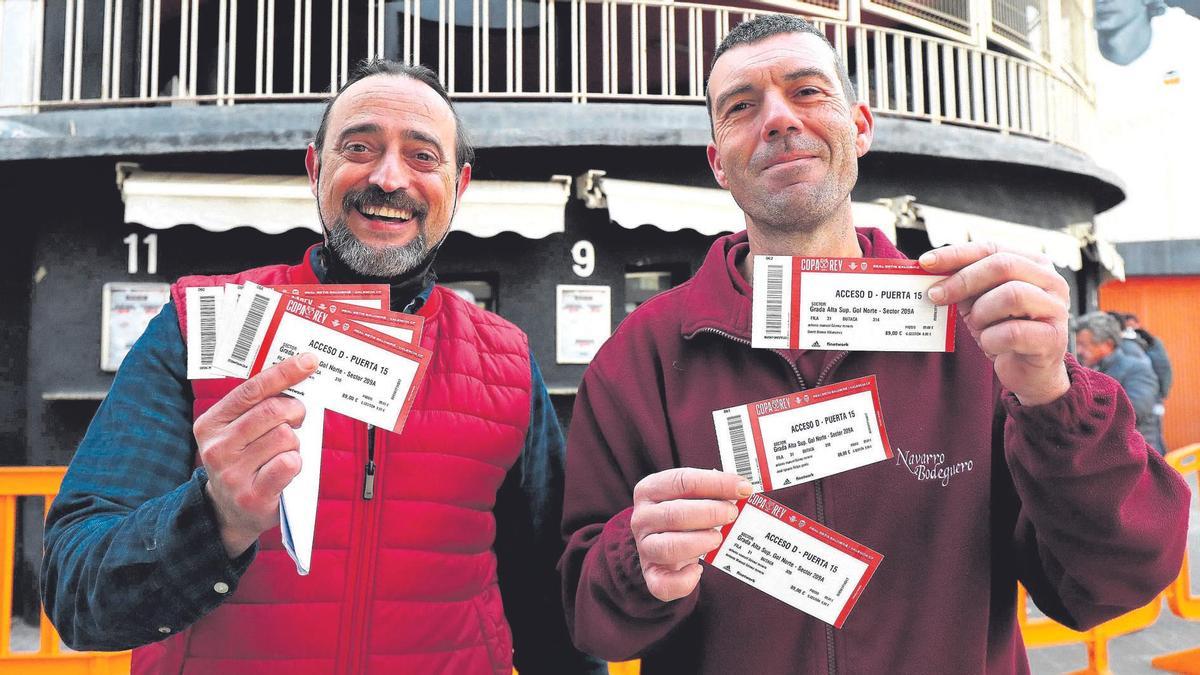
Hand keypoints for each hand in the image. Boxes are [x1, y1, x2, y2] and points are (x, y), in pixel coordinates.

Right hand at [194, 354, 318, 556]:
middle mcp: (217, 447)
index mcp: (211, 423)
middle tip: (298, 418)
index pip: (251, 390)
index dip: (284, 373)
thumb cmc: (243, 461)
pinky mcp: (252, 496)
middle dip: (295, 410)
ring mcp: (232, 474)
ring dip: (294, 442)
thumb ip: (258, 405)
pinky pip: (289, 463)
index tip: (309, 361)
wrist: (228, 511)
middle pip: (273, 411)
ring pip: (285, 437)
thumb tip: (298, 373)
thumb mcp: (238, 431)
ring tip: (283, 452)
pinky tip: (286, 469)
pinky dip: (296, 462)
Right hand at [630, 468, 751, 601]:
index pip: (682, 481)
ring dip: (699, 542)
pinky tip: (699, 569)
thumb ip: (713, 490)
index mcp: (649, 490)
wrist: (663, 541)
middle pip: (674, 514)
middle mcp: (641, 517)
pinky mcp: (651, 574)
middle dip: (710, 513)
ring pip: (669, 548)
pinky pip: (663, 584)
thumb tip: (743, 490)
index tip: (743, 488)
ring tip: (719, 538)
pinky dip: (684, 581)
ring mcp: (644, 547)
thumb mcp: (693, 495)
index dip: (715, 484)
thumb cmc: (685, 513)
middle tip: (732, 514)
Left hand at [920, 243, 1070, 405]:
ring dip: (982, 313)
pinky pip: (1012, 332)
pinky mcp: (1052, 338)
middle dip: (963, 280)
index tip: (925, 263)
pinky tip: (990, 344)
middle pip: (1003, 265)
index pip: (992, 248)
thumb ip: (963, 283)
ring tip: (978, 326)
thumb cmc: (1003, 331)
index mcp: (1034, 264)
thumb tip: (928, 269)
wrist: (1029, 372)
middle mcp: (1051, 281)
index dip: (957, 254)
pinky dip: (991, 339)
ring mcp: (1056, 309)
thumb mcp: (980, 302)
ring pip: (1011, 295)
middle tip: (935, 296)